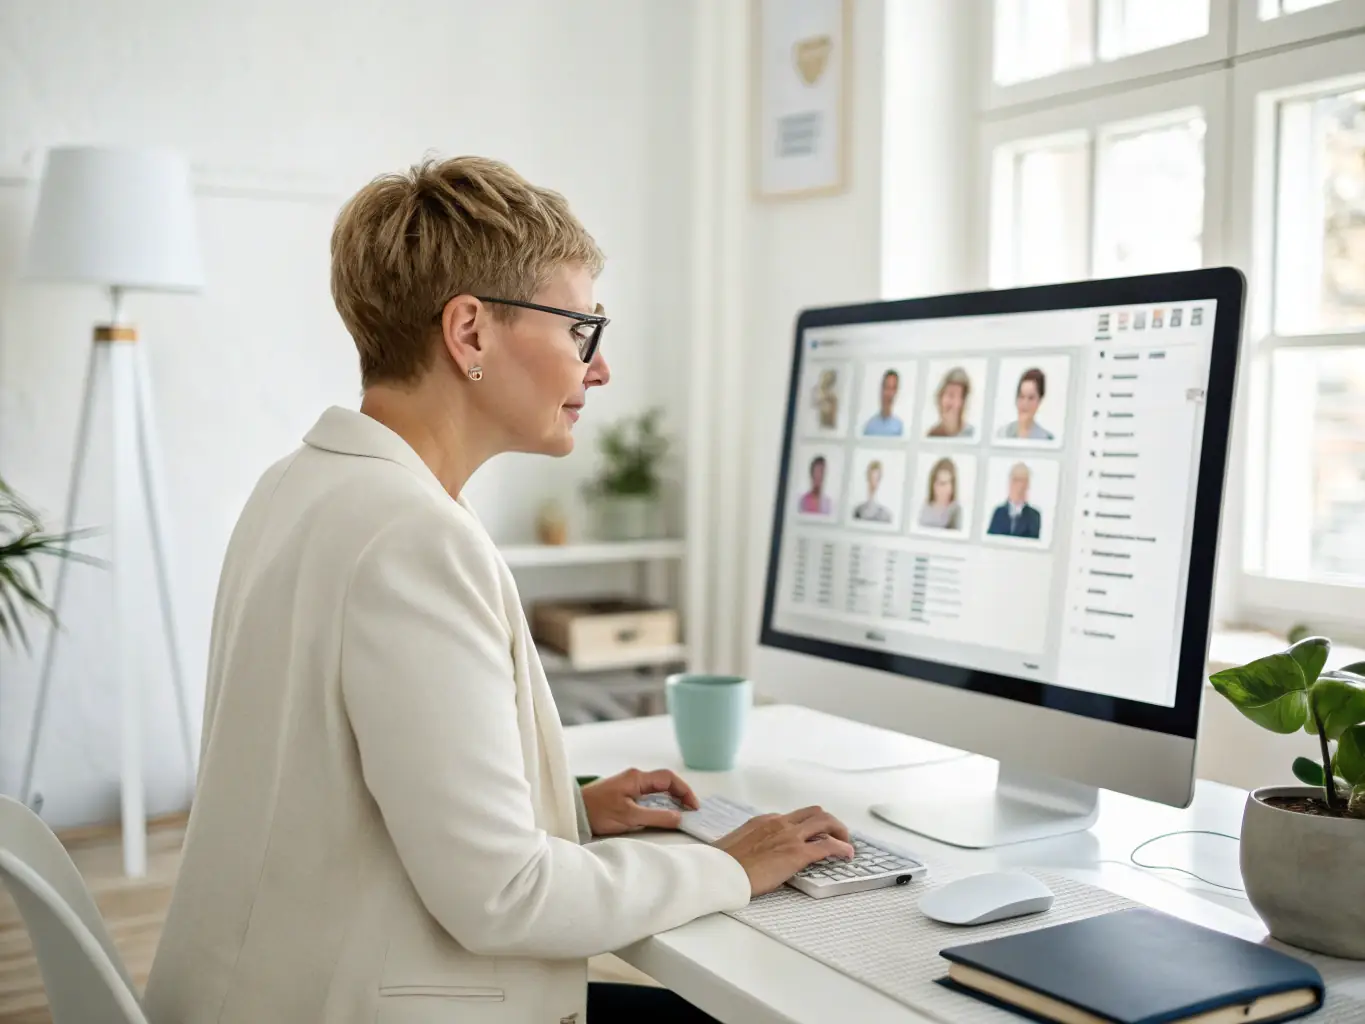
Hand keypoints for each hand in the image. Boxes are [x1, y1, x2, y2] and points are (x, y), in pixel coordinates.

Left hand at [580, 768, 699, 835]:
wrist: (573, 813)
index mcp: (637, 778)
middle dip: (680, 796)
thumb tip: (680, 818)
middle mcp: (635, 778)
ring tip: (681, 815)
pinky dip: (660, 804)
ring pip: (657, 790)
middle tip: (691, 812)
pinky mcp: (624, 794)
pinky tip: (663, 815)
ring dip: (671, 801)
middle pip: (665, 783)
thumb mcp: (630, 816)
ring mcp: (629, 785)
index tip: (694, 807)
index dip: (685, 791)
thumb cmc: (598, 811)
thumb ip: (656, 817)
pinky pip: (649, 796)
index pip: (669, 779)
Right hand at [713, 806, 855, 895]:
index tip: (811, 836)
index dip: (807, 827)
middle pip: (814, 813)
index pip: (793, 818)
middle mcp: (779, 823)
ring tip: (846, 843)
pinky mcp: (797, 853)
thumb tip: (748, 856)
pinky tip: (847, 855)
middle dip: (829, 822)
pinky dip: (842, 848)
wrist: (719, 872)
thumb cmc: (721, 864)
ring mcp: (789, 836)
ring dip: (839, 831)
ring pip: (825, 822)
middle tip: (836, 835)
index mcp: (763, 822)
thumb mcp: (735, 847)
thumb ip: (749, 846)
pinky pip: (828, 845)